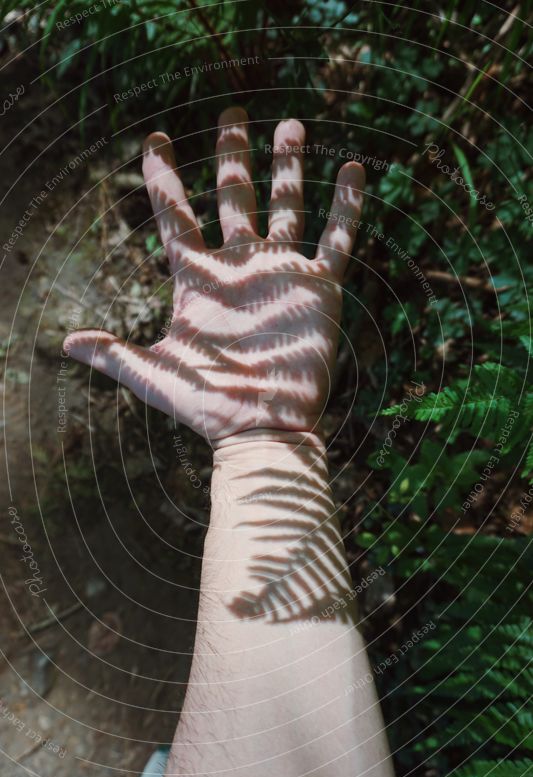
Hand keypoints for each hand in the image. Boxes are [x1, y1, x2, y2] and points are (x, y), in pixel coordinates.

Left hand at [64, 107, 364, 442]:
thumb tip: (63, 343)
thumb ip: (113, 354)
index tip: (156, 137)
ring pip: (287, 206)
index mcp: (198, 280)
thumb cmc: (208, 405)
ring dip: (288, 165)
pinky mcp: (319, 288)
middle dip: (233, 155)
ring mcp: (281, 273)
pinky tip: (352, 168)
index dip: (163, 175)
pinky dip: (347, 205)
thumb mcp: (155, 376)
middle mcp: (239, 268)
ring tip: (290, 122)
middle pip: (233, 197)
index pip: (176, 215)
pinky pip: (337, 238)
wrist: (263, 428)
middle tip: (232, 114)